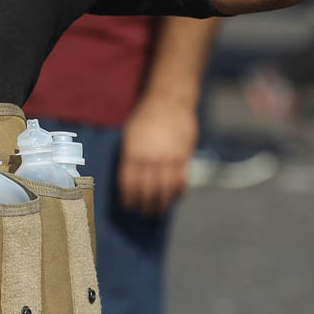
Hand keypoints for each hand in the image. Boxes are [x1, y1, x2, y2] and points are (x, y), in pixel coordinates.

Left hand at [117, 94, 198, 214]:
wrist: (169, 100)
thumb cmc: (145, 116)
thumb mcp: (129, 135)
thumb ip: (131, 156)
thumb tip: (130, 178)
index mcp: (133, 153)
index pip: (129, 184)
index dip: (128, 199)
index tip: (128, 206)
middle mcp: (151, 159)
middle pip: (147, 191)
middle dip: (143, 206)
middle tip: (142, 213)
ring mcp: (169, 159)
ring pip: (165, 190)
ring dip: (161, 204)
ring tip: (157, 211)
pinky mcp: (185, 157)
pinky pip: (182, 182)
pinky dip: (178, 193)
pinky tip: (175, 198)